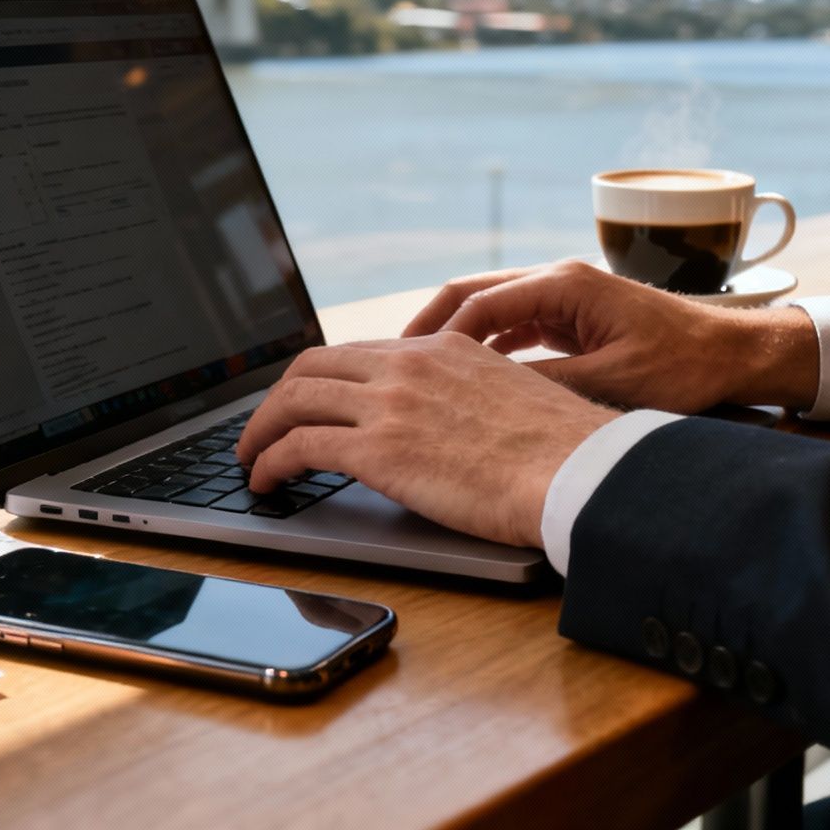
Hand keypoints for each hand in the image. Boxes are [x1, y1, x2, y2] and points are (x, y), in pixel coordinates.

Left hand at [233, 333, 618, 548]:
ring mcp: (389, 403)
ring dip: (261, 430)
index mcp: (443, 347)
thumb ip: (471, 395)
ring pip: (294, 400)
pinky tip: (266, 482)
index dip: (322, 378)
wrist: (579, 471)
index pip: (359, 351)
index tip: (308, 402)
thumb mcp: (512, 395)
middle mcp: (409, 364)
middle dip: (278, 399)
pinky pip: (298, 447)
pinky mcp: (377, 450)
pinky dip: (270, 462)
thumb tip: (454, 423)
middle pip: (313, 366)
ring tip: (251, 458)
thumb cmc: (563, 451)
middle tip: (265, 428)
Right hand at [402, 260, 819, 413]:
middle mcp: (557, 280)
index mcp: (565, 284)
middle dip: (428, 329)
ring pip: (489, 310)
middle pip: (472, 295)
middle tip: (389, 363)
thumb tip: (489, 400)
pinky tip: (461, 380)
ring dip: (452, 339)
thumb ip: (548, 385)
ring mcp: (563, 296)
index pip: (480, 302)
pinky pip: (511, 326)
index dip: (436, 336)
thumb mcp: (612, 383)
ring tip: (415, 375)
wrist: (734, 353)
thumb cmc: (684, 365)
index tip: (405, 367)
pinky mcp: (570, 316)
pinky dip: (482, 348)